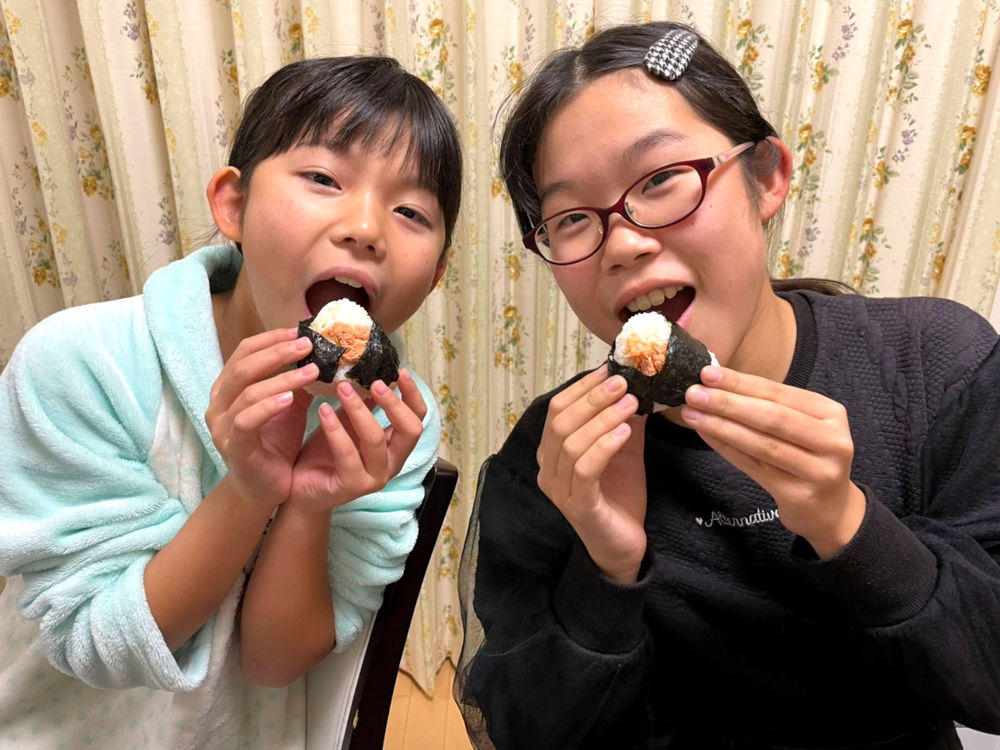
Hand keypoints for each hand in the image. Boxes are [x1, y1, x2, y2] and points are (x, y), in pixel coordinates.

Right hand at [206, 328, 317, 510]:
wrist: (265, 487)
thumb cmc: (275, 443)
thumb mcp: (290, 405)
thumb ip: (298, 380)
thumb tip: (324, 352)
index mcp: (229, 387)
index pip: (245, 351)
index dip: (272, 338)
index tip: (301, 330)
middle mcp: (219, 403)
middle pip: (243, 366)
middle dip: (278, 352)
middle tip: (309, 345)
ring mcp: (222, 425)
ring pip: (247, 391)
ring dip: (282, 378)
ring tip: (312, 371)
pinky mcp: (233, 447)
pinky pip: (246, 420)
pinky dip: (267, 406)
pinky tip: (290, 398)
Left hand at [287, 368, 426, 513]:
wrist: (300, 488)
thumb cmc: (325, 453)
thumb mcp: (347, 422)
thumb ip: (363, 403)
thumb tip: (368, 369)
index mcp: (395, 446)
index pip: (417, 418)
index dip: (412, 395)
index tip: (401, 371)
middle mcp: (391, 463)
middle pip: (410, 430)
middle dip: (394, 403)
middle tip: (375, 382)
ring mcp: (374, 477)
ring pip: (376, 440)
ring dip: (359, 410)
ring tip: (342, 388)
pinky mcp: (352, 486)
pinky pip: (347, 454)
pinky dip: (335, 429)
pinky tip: (323, 410)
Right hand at [537, 366, 647, 582]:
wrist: (625, 546)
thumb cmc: (620, 497)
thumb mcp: (624, 451)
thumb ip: (624, 422)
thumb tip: (635, 386)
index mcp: (552, 454)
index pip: (557, 410)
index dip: (582, 388)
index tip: (609, 370)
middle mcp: (547, 470)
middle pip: (561, 422)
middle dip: (593, 398)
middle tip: (623, 382)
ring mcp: (559, 490)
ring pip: (572, 443)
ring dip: (603, 418)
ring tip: (631, 403)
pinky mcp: (578, 506)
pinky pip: (585, 468)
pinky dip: (605, 444)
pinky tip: (625, 431)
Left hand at [681, 365, 865, 557]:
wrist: (830, 509)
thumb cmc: (807, 457)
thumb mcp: (801, 426)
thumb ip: (768, 406)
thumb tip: (715, 384)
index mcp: (831, 414)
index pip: (779, 393)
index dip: (741, 382)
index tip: (707, 373)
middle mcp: (831, 441)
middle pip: (772, 417)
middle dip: (728, 403)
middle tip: (693, 392)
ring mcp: (818, 471)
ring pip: (761, 444)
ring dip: (722, 427)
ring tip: (691, 414)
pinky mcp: (799, 495)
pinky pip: (754, 468)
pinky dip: (726, 449)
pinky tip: (706, 435)